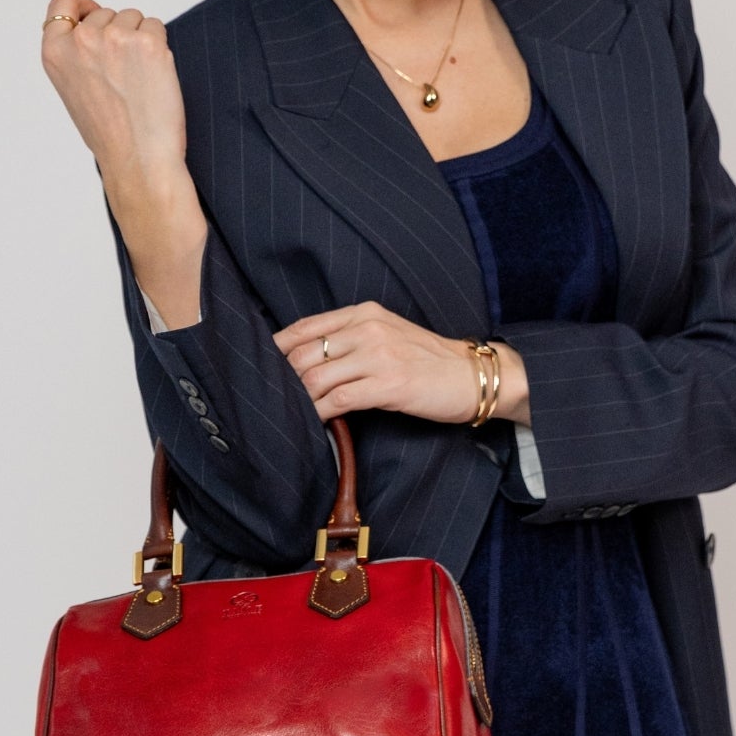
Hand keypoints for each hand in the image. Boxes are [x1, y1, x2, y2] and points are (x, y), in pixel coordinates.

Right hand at [40, 0, 188, 184]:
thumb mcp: (73, 90)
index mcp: (55, 52)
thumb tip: (96, 27)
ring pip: (133, 18)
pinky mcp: (147, 42)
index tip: (94, 14)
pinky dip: (159, 48)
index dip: (82, 7)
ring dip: (140, 40)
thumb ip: (76, 55)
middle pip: (107, 13)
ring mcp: (115, 37)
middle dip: (118, 34)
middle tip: (124, 76)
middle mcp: (81, 39)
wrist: (138, 160)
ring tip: (138, 81)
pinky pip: (156, 27)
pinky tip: (154, 79)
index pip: (62, 5)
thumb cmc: (109, 135)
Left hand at [274, 303, 530, 425]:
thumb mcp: (388, 335)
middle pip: (304, 353)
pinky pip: (338, 399)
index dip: (277, 349)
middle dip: (283, 379)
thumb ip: (351, 340)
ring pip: (316, 377)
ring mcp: (378, 355)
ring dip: (299, 399)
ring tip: (290, 414)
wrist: (473, 375)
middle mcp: (368, 328)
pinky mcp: (389, 384)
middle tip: (272, 400)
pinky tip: (314, 422)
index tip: (262, 368)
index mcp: (364, 313)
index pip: (305, 327)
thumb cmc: (430, 361)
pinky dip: (319, 413)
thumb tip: (308, 362)